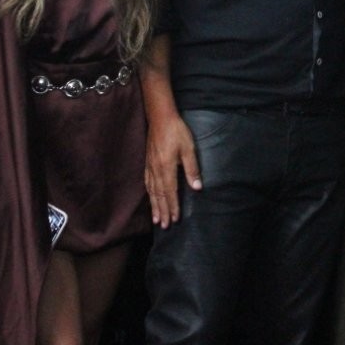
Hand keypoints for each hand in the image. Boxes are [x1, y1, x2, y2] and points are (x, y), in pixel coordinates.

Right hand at [143, 110, 201, 227]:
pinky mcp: (148, 163)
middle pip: (159, 196)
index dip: (173, 207)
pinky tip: (150, 199)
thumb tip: (197, 188)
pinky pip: (147, 183)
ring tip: (156, 219)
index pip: (170, 192)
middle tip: (164, 226)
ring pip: (152, 192)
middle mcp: (156, 171)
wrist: (160, 118)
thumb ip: (192, 169)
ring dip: (155, 206)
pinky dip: (149, 195)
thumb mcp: (189, 149)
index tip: (175, 219)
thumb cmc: (177, 132)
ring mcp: (150, 167)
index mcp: (167, 168)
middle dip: (163, 211)